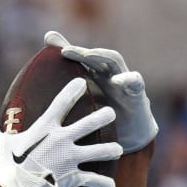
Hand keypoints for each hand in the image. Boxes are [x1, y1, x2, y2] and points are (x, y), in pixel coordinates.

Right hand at [0, 78, 122, 186]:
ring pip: (98, 151)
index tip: (82, 82)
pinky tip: (111, 186)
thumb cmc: (4, 166)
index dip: (72, 90)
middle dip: (103, 117)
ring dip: (110, 150)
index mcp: (44, 128)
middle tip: (112, 113)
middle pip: (89, 124)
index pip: (61, 103)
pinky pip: (92, 180)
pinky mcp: (72, 177)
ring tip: (118, 149)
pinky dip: (102, 183)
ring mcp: (69, 159)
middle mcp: (61, 140)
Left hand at [44, 31, 158, 153]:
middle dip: (82, 51)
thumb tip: (49, 65)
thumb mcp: (85, 100)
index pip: (84, 58)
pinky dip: (128, 79)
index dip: (72, 52)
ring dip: (102, 56)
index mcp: (96, 76)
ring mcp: (124, 82)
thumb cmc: (105, 112)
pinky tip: (117, 80)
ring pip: (116, 61)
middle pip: (96, 56)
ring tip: (88, 55)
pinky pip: (136, 82)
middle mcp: (110, 74)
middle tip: (66, 51)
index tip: (57, 51)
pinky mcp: (138, 94)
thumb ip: (68, 85)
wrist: (130, 135)